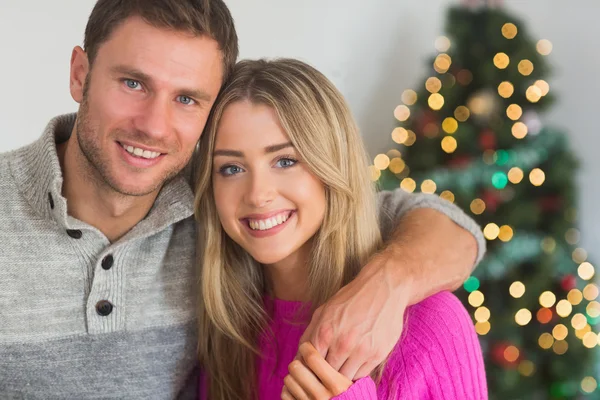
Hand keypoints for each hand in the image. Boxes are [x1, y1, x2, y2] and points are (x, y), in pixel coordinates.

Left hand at [281, 342, 351, 399]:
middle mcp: (322, 395)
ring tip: (303, 376)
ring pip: (288, 379)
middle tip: (304, 362)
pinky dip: (289, 389)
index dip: (306, 348)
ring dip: (294, 375)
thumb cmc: (349, 395)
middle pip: (296, 366)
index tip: (307, 347)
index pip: (312, 357)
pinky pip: (285, 394)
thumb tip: (310, 346)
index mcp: (337, 385)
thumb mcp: (349, 380)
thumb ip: (336, 363)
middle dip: (298, 361)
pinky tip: (299, 388)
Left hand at [296, 252, 410, 379]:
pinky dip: (357, 371)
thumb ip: (311, 333)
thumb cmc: (351, 298)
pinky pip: (362, 374)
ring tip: (342, 365)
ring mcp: (361, 350)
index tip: (314, 365)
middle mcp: (342, 343)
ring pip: (344, 378)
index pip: (310, 363)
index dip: (310, 366)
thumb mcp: (324, 310)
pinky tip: (355, 362)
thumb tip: (300, 354)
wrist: (383, 287)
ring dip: (342, 374)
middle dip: (325, 372)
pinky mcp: (378, 354)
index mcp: (325, 332)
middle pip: (326, 373)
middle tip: (328, 368)